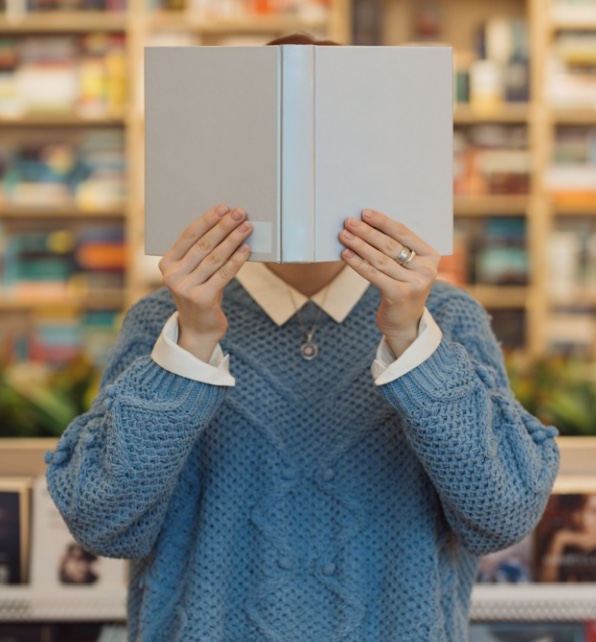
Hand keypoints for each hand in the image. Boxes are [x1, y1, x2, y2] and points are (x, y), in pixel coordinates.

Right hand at [158, 204, 251, 361]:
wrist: (199, 329)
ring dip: (233, 240)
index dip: (207, 220)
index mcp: (167, 263)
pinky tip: (246, 250)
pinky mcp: (202, 299)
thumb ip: (202, 253)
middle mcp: (172, 275)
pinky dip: (237, 260)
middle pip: (203, 244)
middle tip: (240, 214)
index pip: (188, 236)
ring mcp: (186, 288)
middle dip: (224, 227)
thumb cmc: (200, 293)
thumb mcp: (194, 272)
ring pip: (215, 258)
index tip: (223, 208)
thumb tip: (226, 225)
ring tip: (247, 228)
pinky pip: (224, 274)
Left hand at [339, 209, 439, 357]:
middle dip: (367, 232)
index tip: (365, 212)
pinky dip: (358, 263)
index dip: (383, 222)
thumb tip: (367, 224)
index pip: (404, 233)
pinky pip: (374, 275)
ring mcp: (414, 284)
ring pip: (380, 259)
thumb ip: (395, 249)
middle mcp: (426, 270)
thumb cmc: (401, 288)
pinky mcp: (399, 296)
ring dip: (359, 245)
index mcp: (431, 256)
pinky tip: (345, 254)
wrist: (405, 323)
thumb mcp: (405, 268)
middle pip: (391, 245)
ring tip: (343, 235)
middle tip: (348, 222)